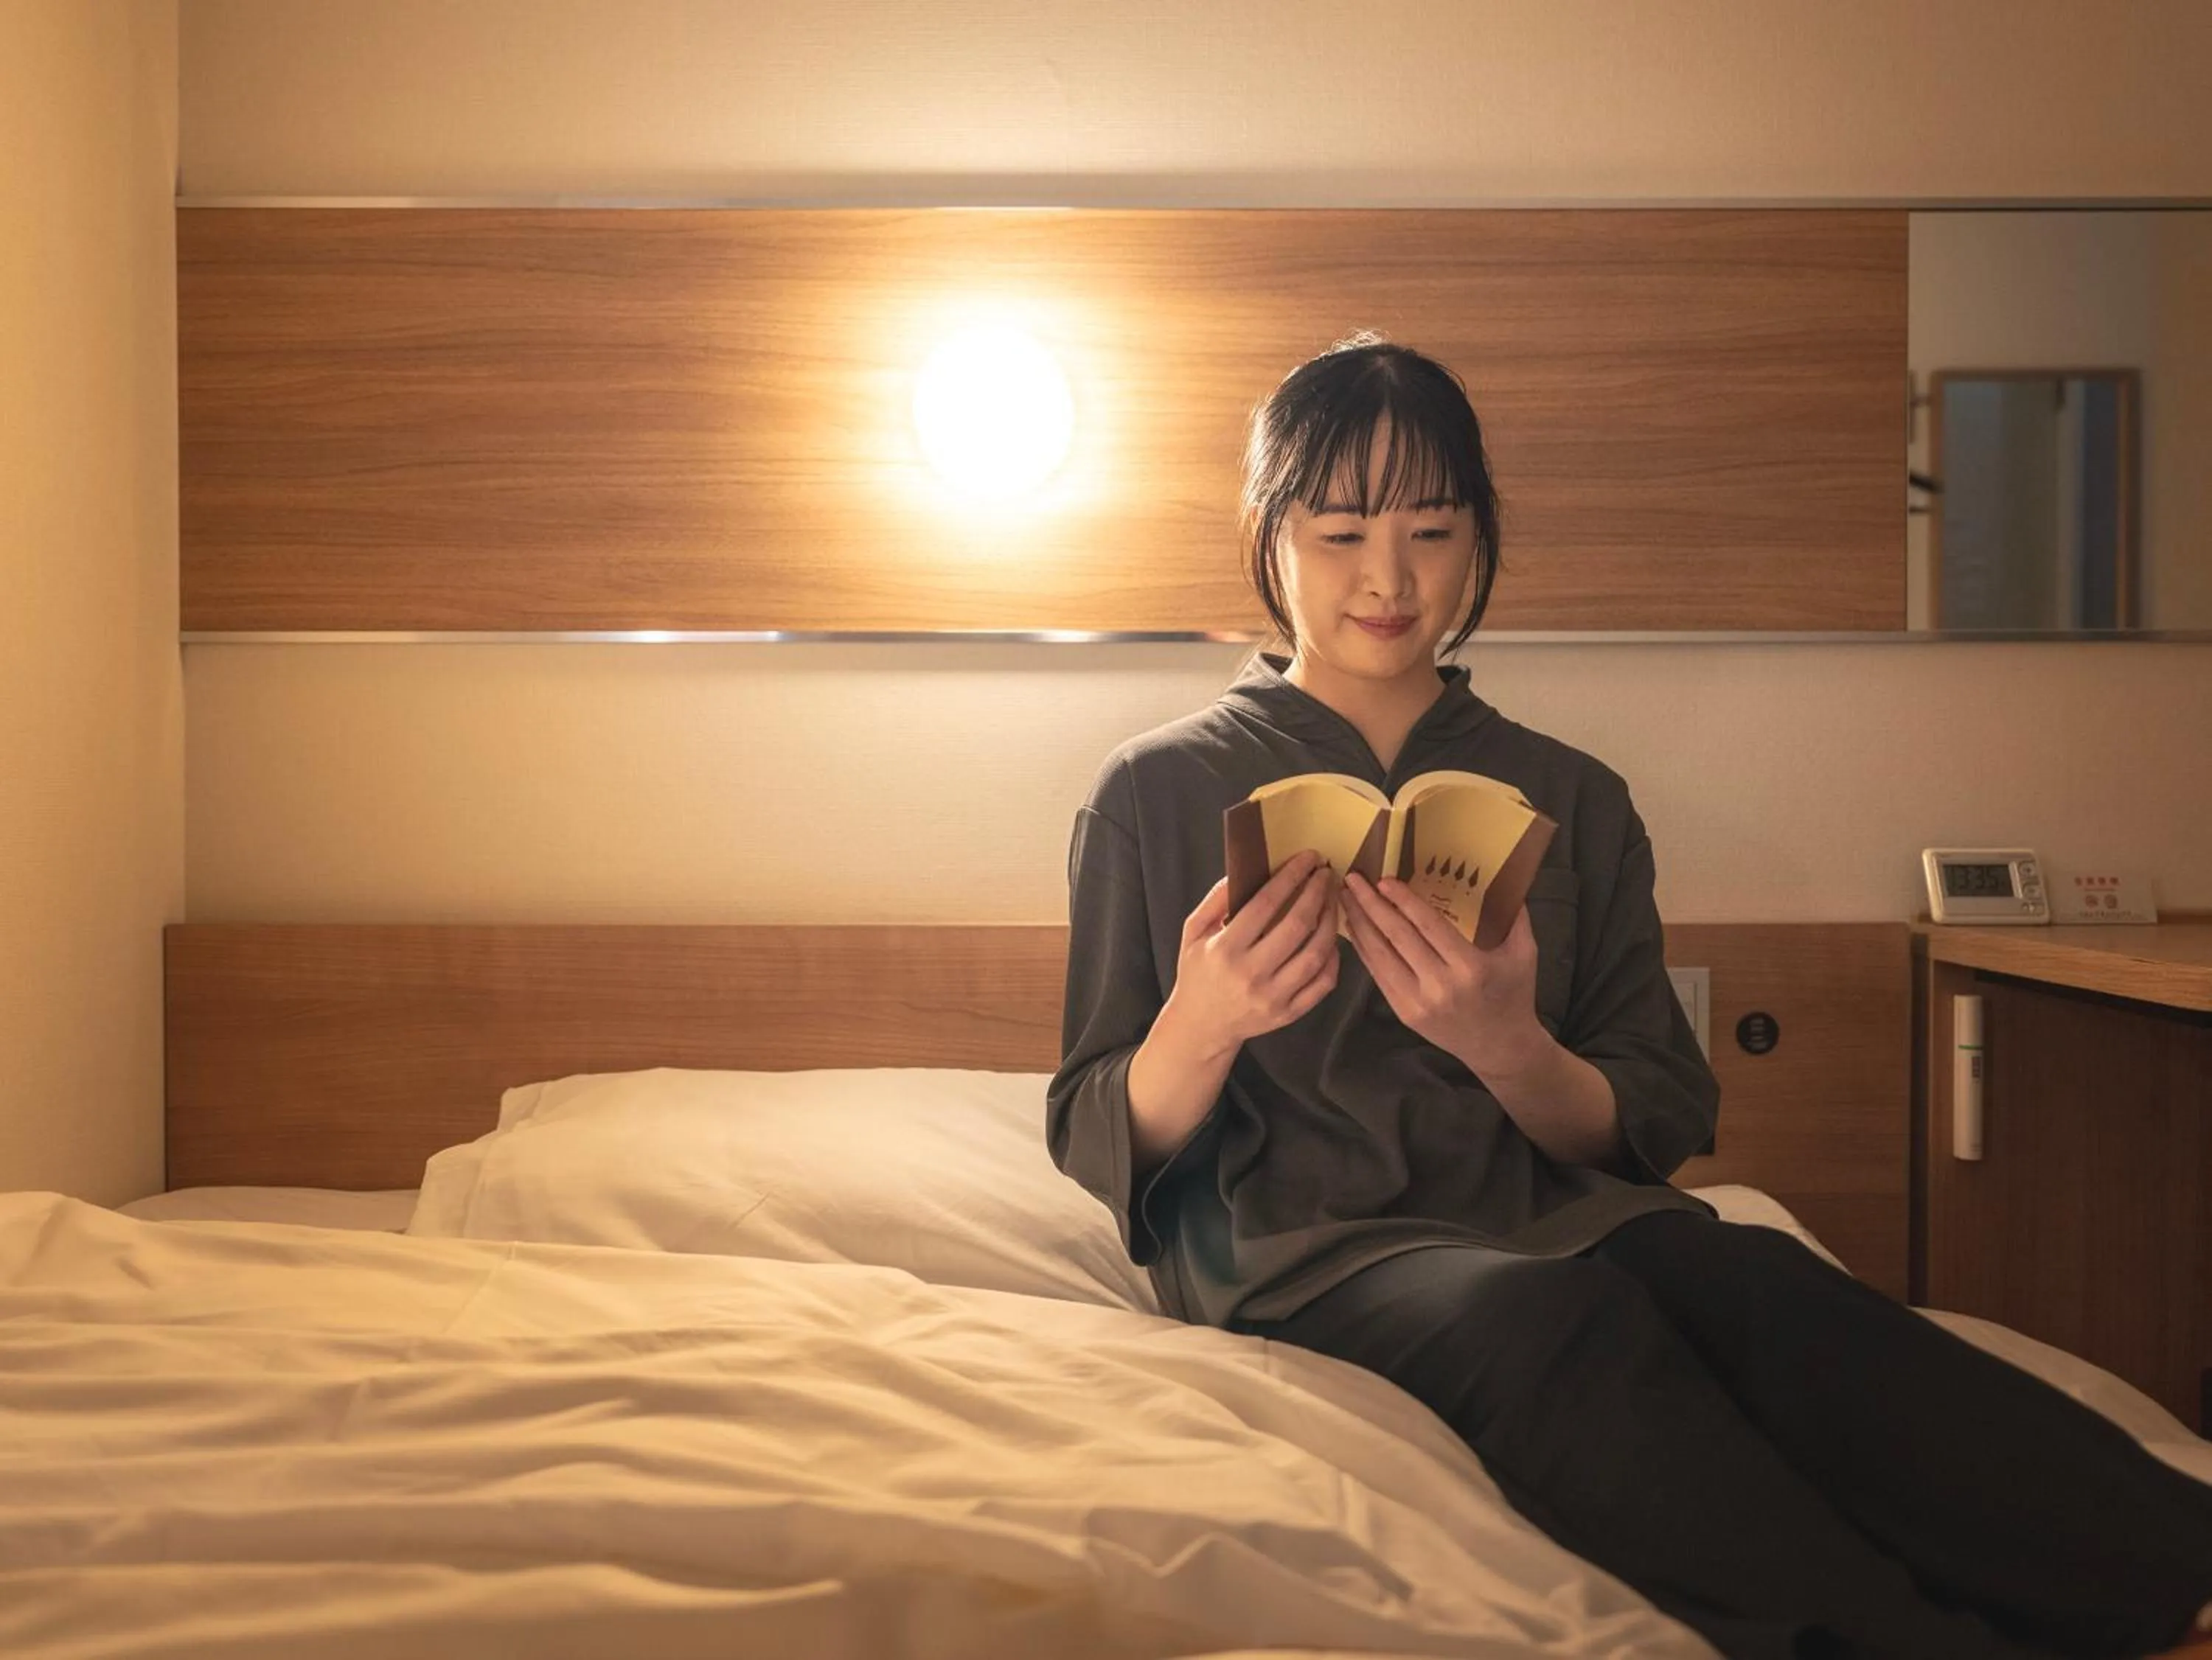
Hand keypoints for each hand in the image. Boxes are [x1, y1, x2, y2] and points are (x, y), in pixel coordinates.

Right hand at [1166, 849, 1340, 1054]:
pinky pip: (1323, 982)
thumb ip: (1215, 900)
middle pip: (1298, 925)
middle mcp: (1252, 973)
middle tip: (1326, 874)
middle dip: (1318, 892)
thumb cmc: (1197, 973)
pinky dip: (1334, 958)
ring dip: (1330, 920)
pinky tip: (1332, 938)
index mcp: (1226, 949)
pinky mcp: (1289, 1013)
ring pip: (1316, 953)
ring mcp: (1274, 997)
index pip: (1266, 903)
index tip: (1309, 858)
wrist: (1201, 1027)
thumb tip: (1243, 871)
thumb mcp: (1193, 932)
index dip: (1291, 876)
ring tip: (1333, 900)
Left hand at [1341, 871, 1548, 1081]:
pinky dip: (1363, 949)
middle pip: (1397, 937)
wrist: (1500, 1047)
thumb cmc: (1513, 994)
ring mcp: (1417, 1002)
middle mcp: (1440, 986)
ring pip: (1380, 956)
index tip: (1383, 879)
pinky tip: (1355, 928)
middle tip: (1353, 879)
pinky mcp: (1404, 1013)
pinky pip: (1378, 975)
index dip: (1403, 901)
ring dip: (1359, 924)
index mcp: (1470, 967)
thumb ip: (1515, 916)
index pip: (1428, 925)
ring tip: (1345, 897)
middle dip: (1371, 905)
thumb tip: (1506, 877)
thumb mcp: (1524, 953)